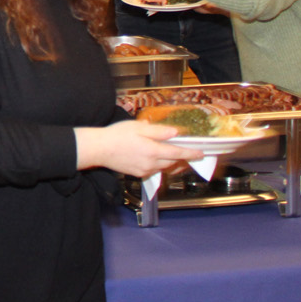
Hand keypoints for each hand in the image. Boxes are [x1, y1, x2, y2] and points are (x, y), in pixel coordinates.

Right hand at [74, 119, 201, 177]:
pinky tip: (158, 160)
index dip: (191, 153)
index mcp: (153, 150)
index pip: (178, 153)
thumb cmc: (117, 135)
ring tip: (178, 158)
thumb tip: (175, 132)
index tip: (201, 153)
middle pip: (173, 162)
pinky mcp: (138, 174)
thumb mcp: (138, 127)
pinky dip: (161, 166)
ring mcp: (145, 170)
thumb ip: (158, 131)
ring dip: (173, 163)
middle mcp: (151, 163)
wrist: (99, 149)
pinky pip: (155, 171)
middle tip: (191, 154)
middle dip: (183, 159)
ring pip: (164, 168)